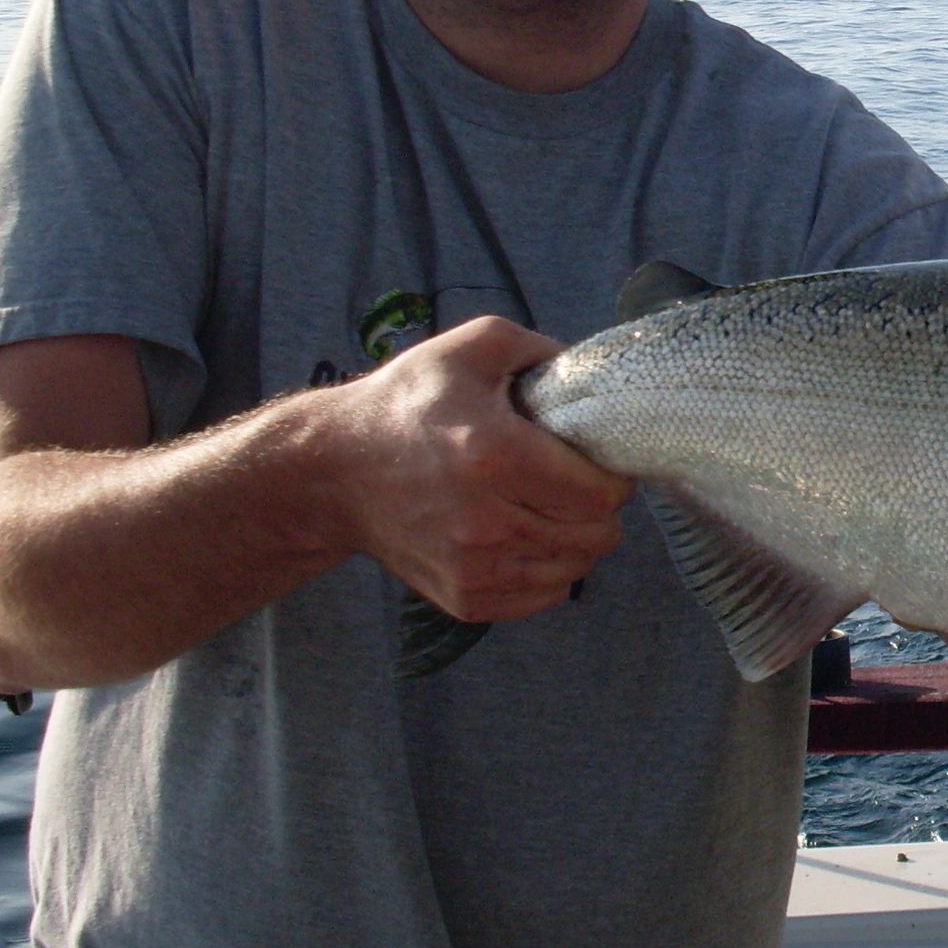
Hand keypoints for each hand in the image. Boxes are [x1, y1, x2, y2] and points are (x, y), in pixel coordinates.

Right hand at [315, 317, 629, 622]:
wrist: (335, 472)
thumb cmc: (407, 405)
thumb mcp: (470, 349)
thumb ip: (539, 349)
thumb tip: (592, 373)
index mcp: (496, 456)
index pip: (601, 493)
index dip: (612, 475)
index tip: (596, 460)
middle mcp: (487, 521)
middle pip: (597, 534)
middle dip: (600, 507)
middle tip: (576, 483)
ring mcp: (474, 568)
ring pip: (577, 568)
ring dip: (578, 538)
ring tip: (552, 508)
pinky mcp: (464, 599)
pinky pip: (544, 596)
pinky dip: (550, 570)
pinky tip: (529, 536)